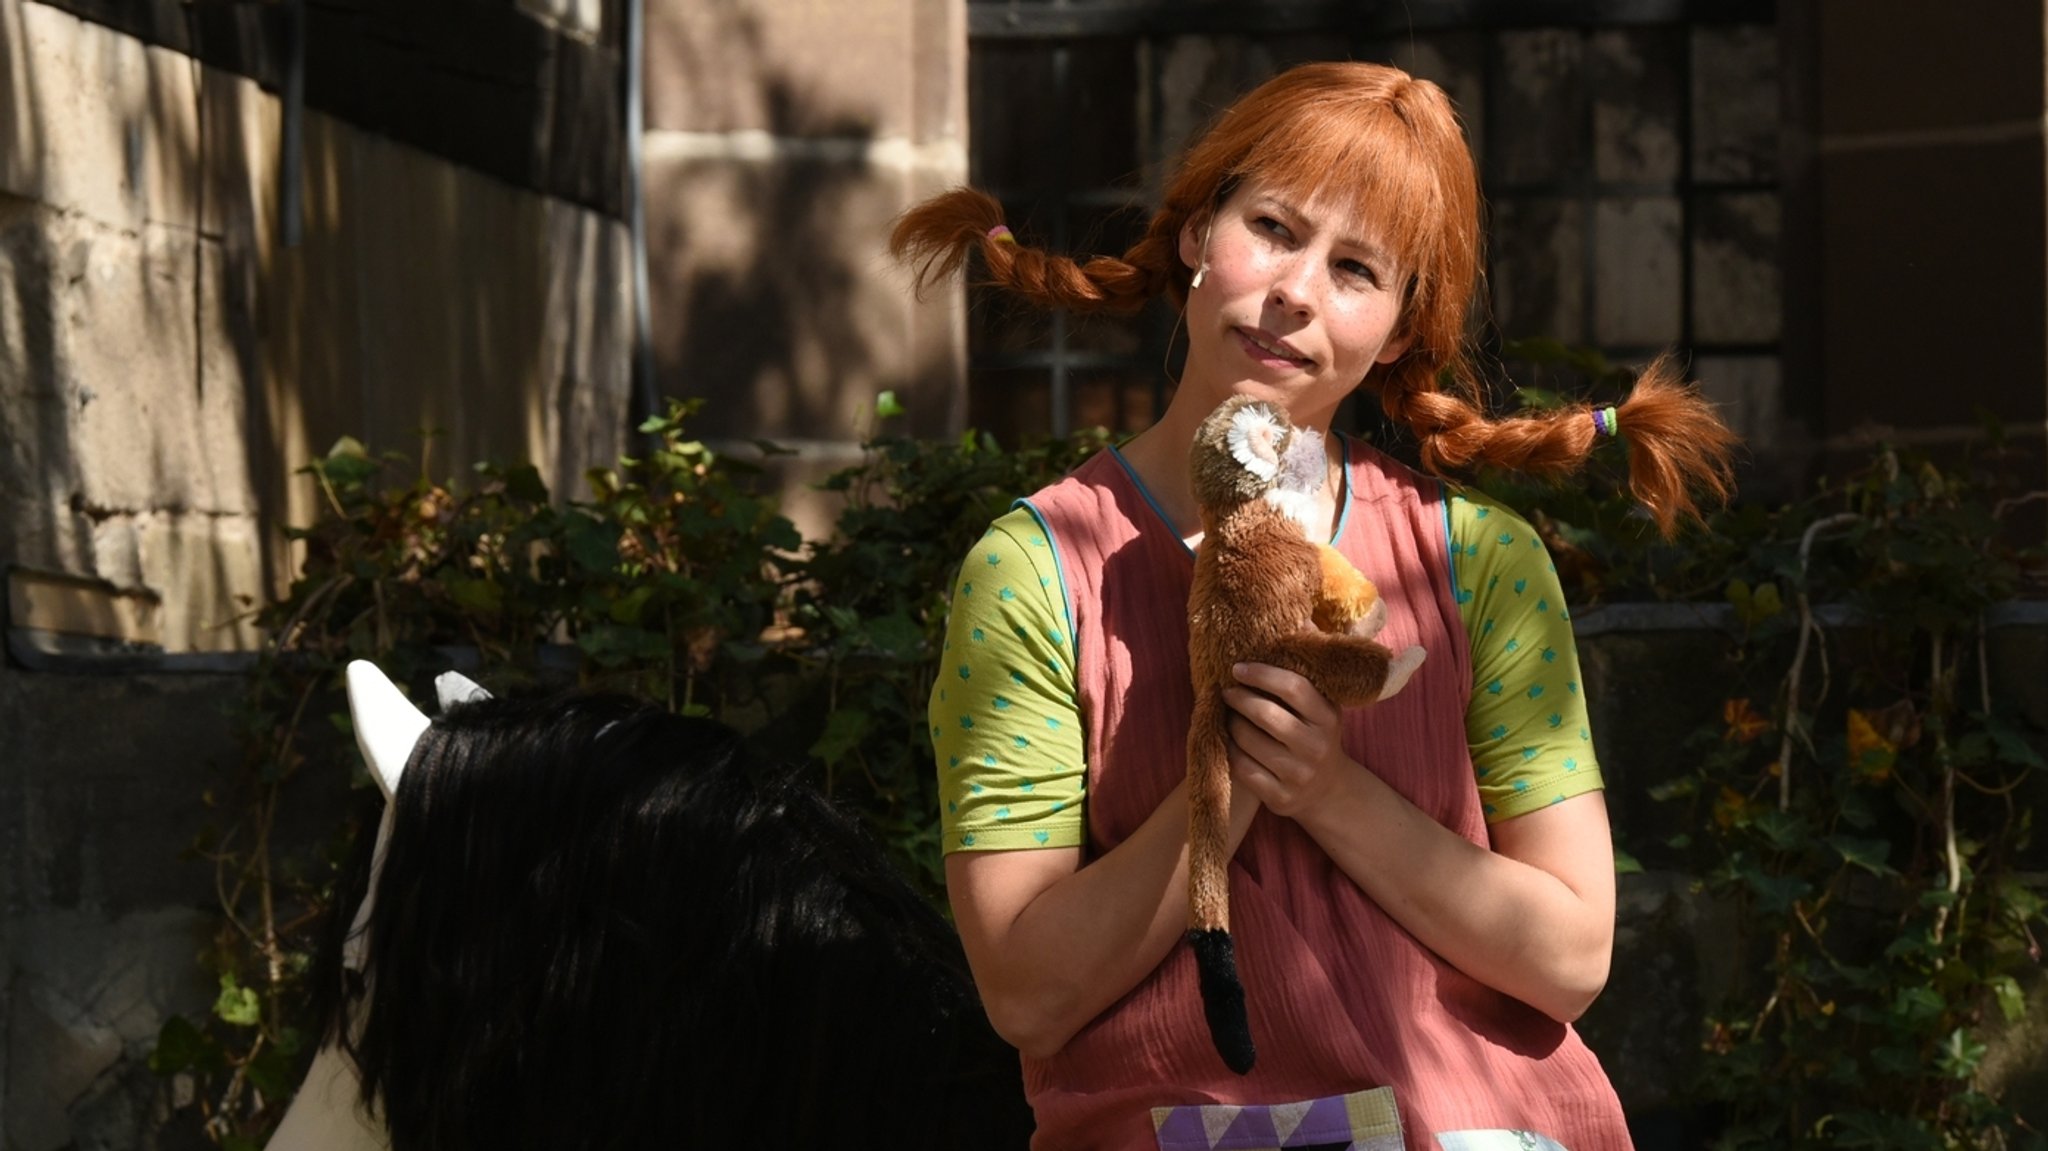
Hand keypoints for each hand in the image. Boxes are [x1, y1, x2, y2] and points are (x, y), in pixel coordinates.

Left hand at [1221, 662, 1356, 819]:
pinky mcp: (1281, 797)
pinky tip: (1228, 742)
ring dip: (1231, 724)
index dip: (1262, 674)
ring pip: (1249, 742)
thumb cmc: (1315, 733)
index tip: (1237, 668)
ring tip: (1227, 715)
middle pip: (1267, 715)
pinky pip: (1242, 769)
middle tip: (1226, 691)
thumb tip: (1300, 621)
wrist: (1327, 790)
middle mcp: (1316, 747)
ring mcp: (1299, 775)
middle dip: (1239, 699)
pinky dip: (1229, 751)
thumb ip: (1308, 668)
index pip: (1294, 687)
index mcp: (1328, 718)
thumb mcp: (1322, 704)